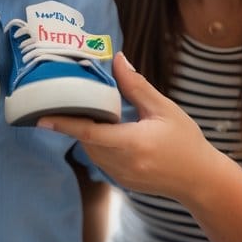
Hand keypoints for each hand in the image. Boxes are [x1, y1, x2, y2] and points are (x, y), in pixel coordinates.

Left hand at [38, 53, 217, 200]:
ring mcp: (120, 176)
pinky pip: (100, 159)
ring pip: (90, 150)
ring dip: (88, 132)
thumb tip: (116, 60)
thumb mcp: (164, 108)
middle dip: (77, 120)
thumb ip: (137, 86)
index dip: (64, 124)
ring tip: (89, 111)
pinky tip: (108, 130)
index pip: (89, 132)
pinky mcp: (121, 182)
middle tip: (68, 99)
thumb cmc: (186, 141)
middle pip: (86, 139)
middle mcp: (123, 163)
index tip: (42, 117)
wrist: (199, 179)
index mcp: (133, 143)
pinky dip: (98, 144)